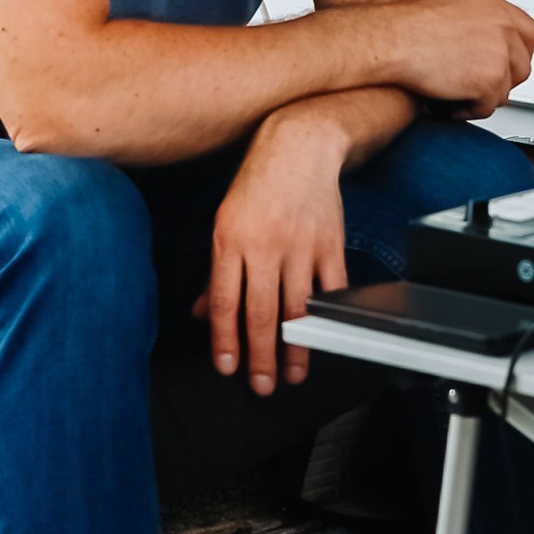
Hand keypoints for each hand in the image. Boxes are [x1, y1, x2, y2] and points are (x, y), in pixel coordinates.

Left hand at [196, 106, 351, 392]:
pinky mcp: (330, 244)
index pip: (226, 302)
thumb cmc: (256, 185)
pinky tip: (325, 340)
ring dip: (296, 347)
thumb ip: (217, 274)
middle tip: (262, 386)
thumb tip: (203, 314)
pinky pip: (330, 290)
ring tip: (294, 374)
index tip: (227, 368)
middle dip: (260, 356)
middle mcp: (265, 246)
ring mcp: (300, 246)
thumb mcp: (224, 223)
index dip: (226, 340)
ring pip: (297, 308)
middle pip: (261, 313)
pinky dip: (327, 318)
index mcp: (231, 241)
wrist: (299, 148)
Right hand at [385, 0, 533, 113]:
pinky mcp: (491, 80)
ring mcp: (500, 53)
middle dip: (501, 82)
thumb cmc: (404, 27)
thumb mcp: (448, 10)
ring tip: (452, 93)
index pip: (527, 33)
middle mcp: (502, 25)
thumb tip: (478, 44)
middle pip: (521, 65)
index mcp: (492, 4)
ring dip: (480, 97)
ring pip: (504, 90)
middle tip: (475, 87)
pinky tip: (446, 103)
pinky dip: (467, 110)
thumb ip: (473, 24)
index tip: (504, 66)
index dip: (516, 55)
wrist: (390, 40)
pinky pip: (487, 107)